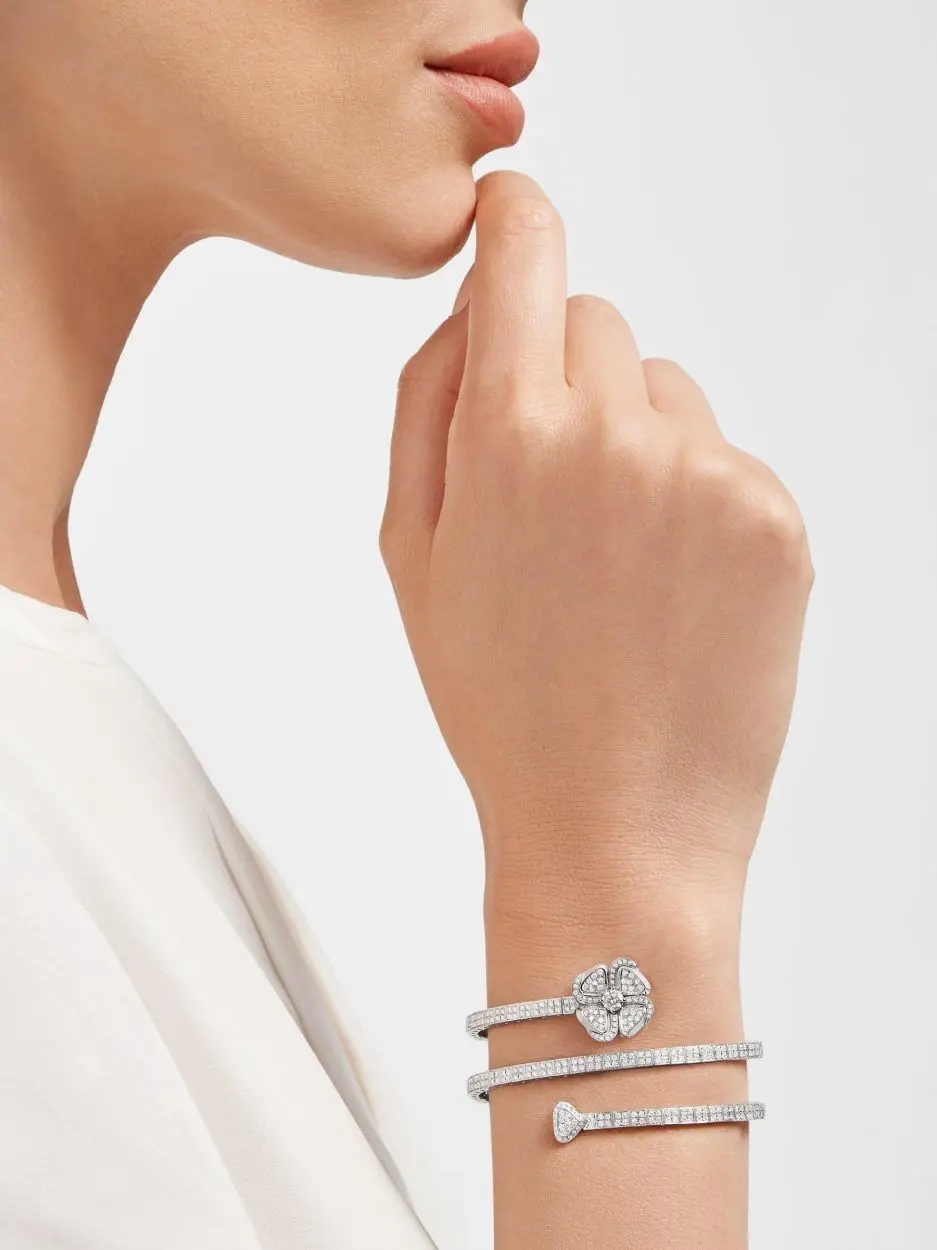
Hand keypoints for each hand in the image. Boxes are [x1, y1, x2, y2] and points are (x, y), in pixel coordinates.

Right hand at [380, 172, 812, 906]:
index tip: (512, 221)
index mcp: (512, 437)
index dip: (515, 223)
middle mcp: (620, 436)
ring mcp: (711, 475)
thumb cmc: (500, 702)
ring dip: (636, 444)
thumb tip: (473, 304)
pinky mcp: (778, 520)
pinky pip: (725, 458)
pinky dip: (696, 500)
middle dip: (564, 381)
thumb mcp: (410, 555)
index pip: (527, 254)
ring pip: (667, 392)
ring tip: (615, 566)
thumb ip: (426, 404)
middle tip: (548, 498)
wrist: (614, 828)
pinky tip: (670, 589)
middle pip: (598, 325)